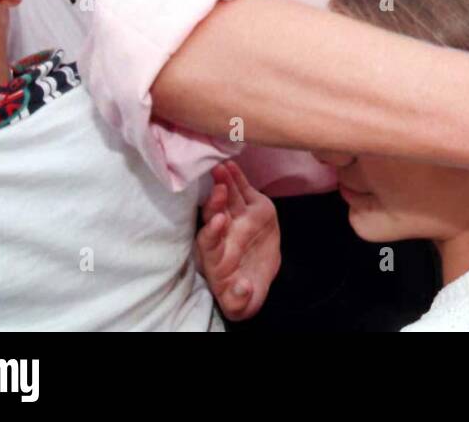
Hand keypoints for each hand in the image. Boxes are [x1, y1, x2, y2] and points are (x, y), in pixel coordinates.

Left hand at [195, 161, 280, 321]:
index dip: (212, 232)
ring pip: (228, 199)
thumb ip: (240, 300)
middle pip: (214, 216)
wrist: (259, 278)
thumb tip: (241, 289)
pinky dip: (237, 178)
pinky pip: (243, 190)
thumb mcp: (244, 304)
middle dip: (215, 202)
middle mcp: (225, 235)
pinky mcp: (254, 207)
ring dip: (224, 183)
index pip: (209, 243)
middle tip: (219, 189)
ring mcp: (239, 219)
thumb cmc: (245, 292)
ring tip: (222, 168)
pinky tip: (232, 164)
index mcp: (218, 258)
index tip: (218, 222)